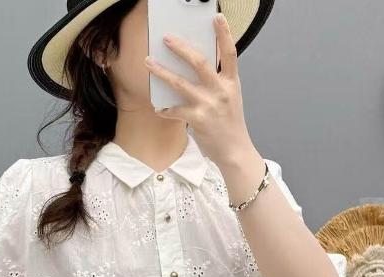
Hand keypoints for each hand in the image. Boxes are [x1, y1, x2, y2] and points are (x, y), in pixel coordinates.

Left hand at [143, 12, 252, 165]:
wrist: (235, 151)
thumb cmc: (230, 124)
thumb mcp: (230, 98)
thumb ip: (217, 82)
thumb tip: (195, 68)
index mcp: (231, 82)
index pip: (230, 53)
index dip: (224, 34)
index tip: (216, 17)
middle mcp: (220, 91)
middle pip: (199, 62)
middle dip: (180, 48)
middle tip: (166, 38)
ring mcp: (208, 105)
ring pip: (180, 83)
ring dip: (161, 72)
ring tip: (148, 62)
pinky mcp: (198, 119)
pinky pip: (175, 110)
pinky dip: (165, 109)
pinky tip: (158, 109)